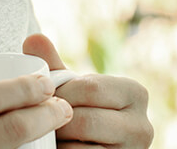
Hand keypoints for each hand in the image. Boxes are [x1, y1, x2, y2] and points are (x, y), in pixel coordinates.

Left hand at [23, 34, 153, 147]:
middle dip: (56, 119)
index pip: (90, 89)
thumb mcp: (74, 86)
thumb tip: (33, 38)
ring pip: (84, 148)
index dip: (60, 93)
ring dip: (59, 141)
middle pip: (86, 120)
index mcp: (134, 92)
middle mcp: (142, 125)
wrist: (100, 141)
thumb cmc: (83, 107)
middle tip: (36, 117)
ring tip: (45, 132)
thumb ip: (54, 64)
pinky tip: (56, 147)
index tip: (44, 96)